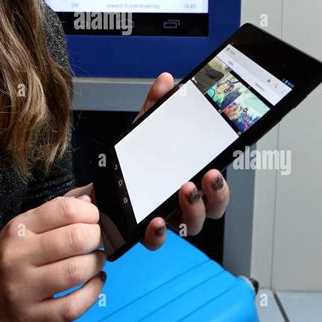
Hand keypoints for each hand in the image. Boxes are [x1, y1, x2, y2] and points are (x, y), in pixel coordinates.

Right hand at [0, 196, 105, 321]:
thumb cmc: (2, 263)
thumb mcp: (21, 230)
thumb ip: (57, 211)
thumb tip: (93, 196)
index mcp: (18, 229)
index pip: (64, 209)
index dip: (90, 212)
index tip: (94, 218)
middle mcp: (18, 257)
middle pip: (75, 238)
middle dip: (96, 237)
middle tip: (96, 241)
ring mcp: (23, 290)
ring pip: (77, 271)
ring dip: (97, 264)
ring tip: (95, 262)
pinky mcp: (31, 319)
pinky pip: (73, 306)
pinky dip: (93, 292)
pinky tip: (94, 284)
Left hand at [133, 72, 229, 248]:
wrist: (98, 186)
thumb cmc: (130, 163)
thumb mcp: (142, 132)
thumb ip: (155, 108)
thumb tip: (166, 81)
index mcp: (189, 178)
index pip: (216, 186)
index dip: (223, 182)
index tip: (219, 166)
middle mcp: (182, 202)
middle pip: (213, 209)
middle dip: (217, 195)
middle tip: (209, 177)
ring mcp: (165, 217)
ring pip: (191, 225)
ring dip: (194, 210)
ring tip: (185, 190)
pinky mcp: (142, 230)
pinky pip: (156, 240)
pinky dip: (158, 234)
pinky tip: (155, 221)